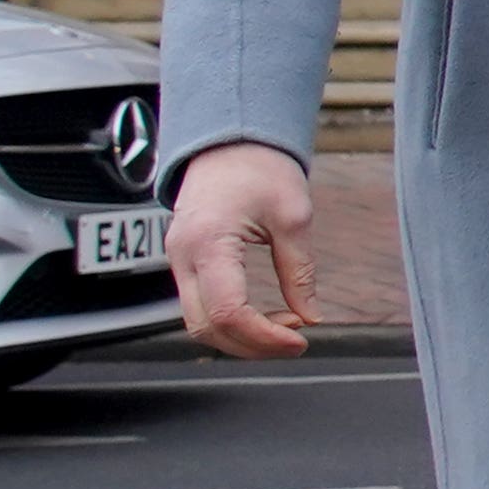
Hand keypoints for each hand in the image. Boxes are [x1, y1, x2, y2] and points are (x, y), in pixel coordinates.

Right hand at [170, 139, 319, 359]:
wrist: (229, 143)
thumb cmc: (261, 169)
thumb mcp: (294, 217)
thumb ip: (300, 270)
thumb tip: (311, 316)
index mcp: (209, 241)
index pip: (227, 310)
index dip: (264, 336)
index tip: (301, 340)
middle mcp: (183, 256)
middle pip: (205, 327)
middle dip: (251, 345)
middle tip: (296, 342)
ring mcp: (177, 261)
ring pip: (198, 323)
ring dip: (240, 337)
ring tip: (286, 328)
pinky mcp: (183, 263)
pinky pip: (199, 307)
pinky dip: (230, 321)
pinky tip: (265, 317)